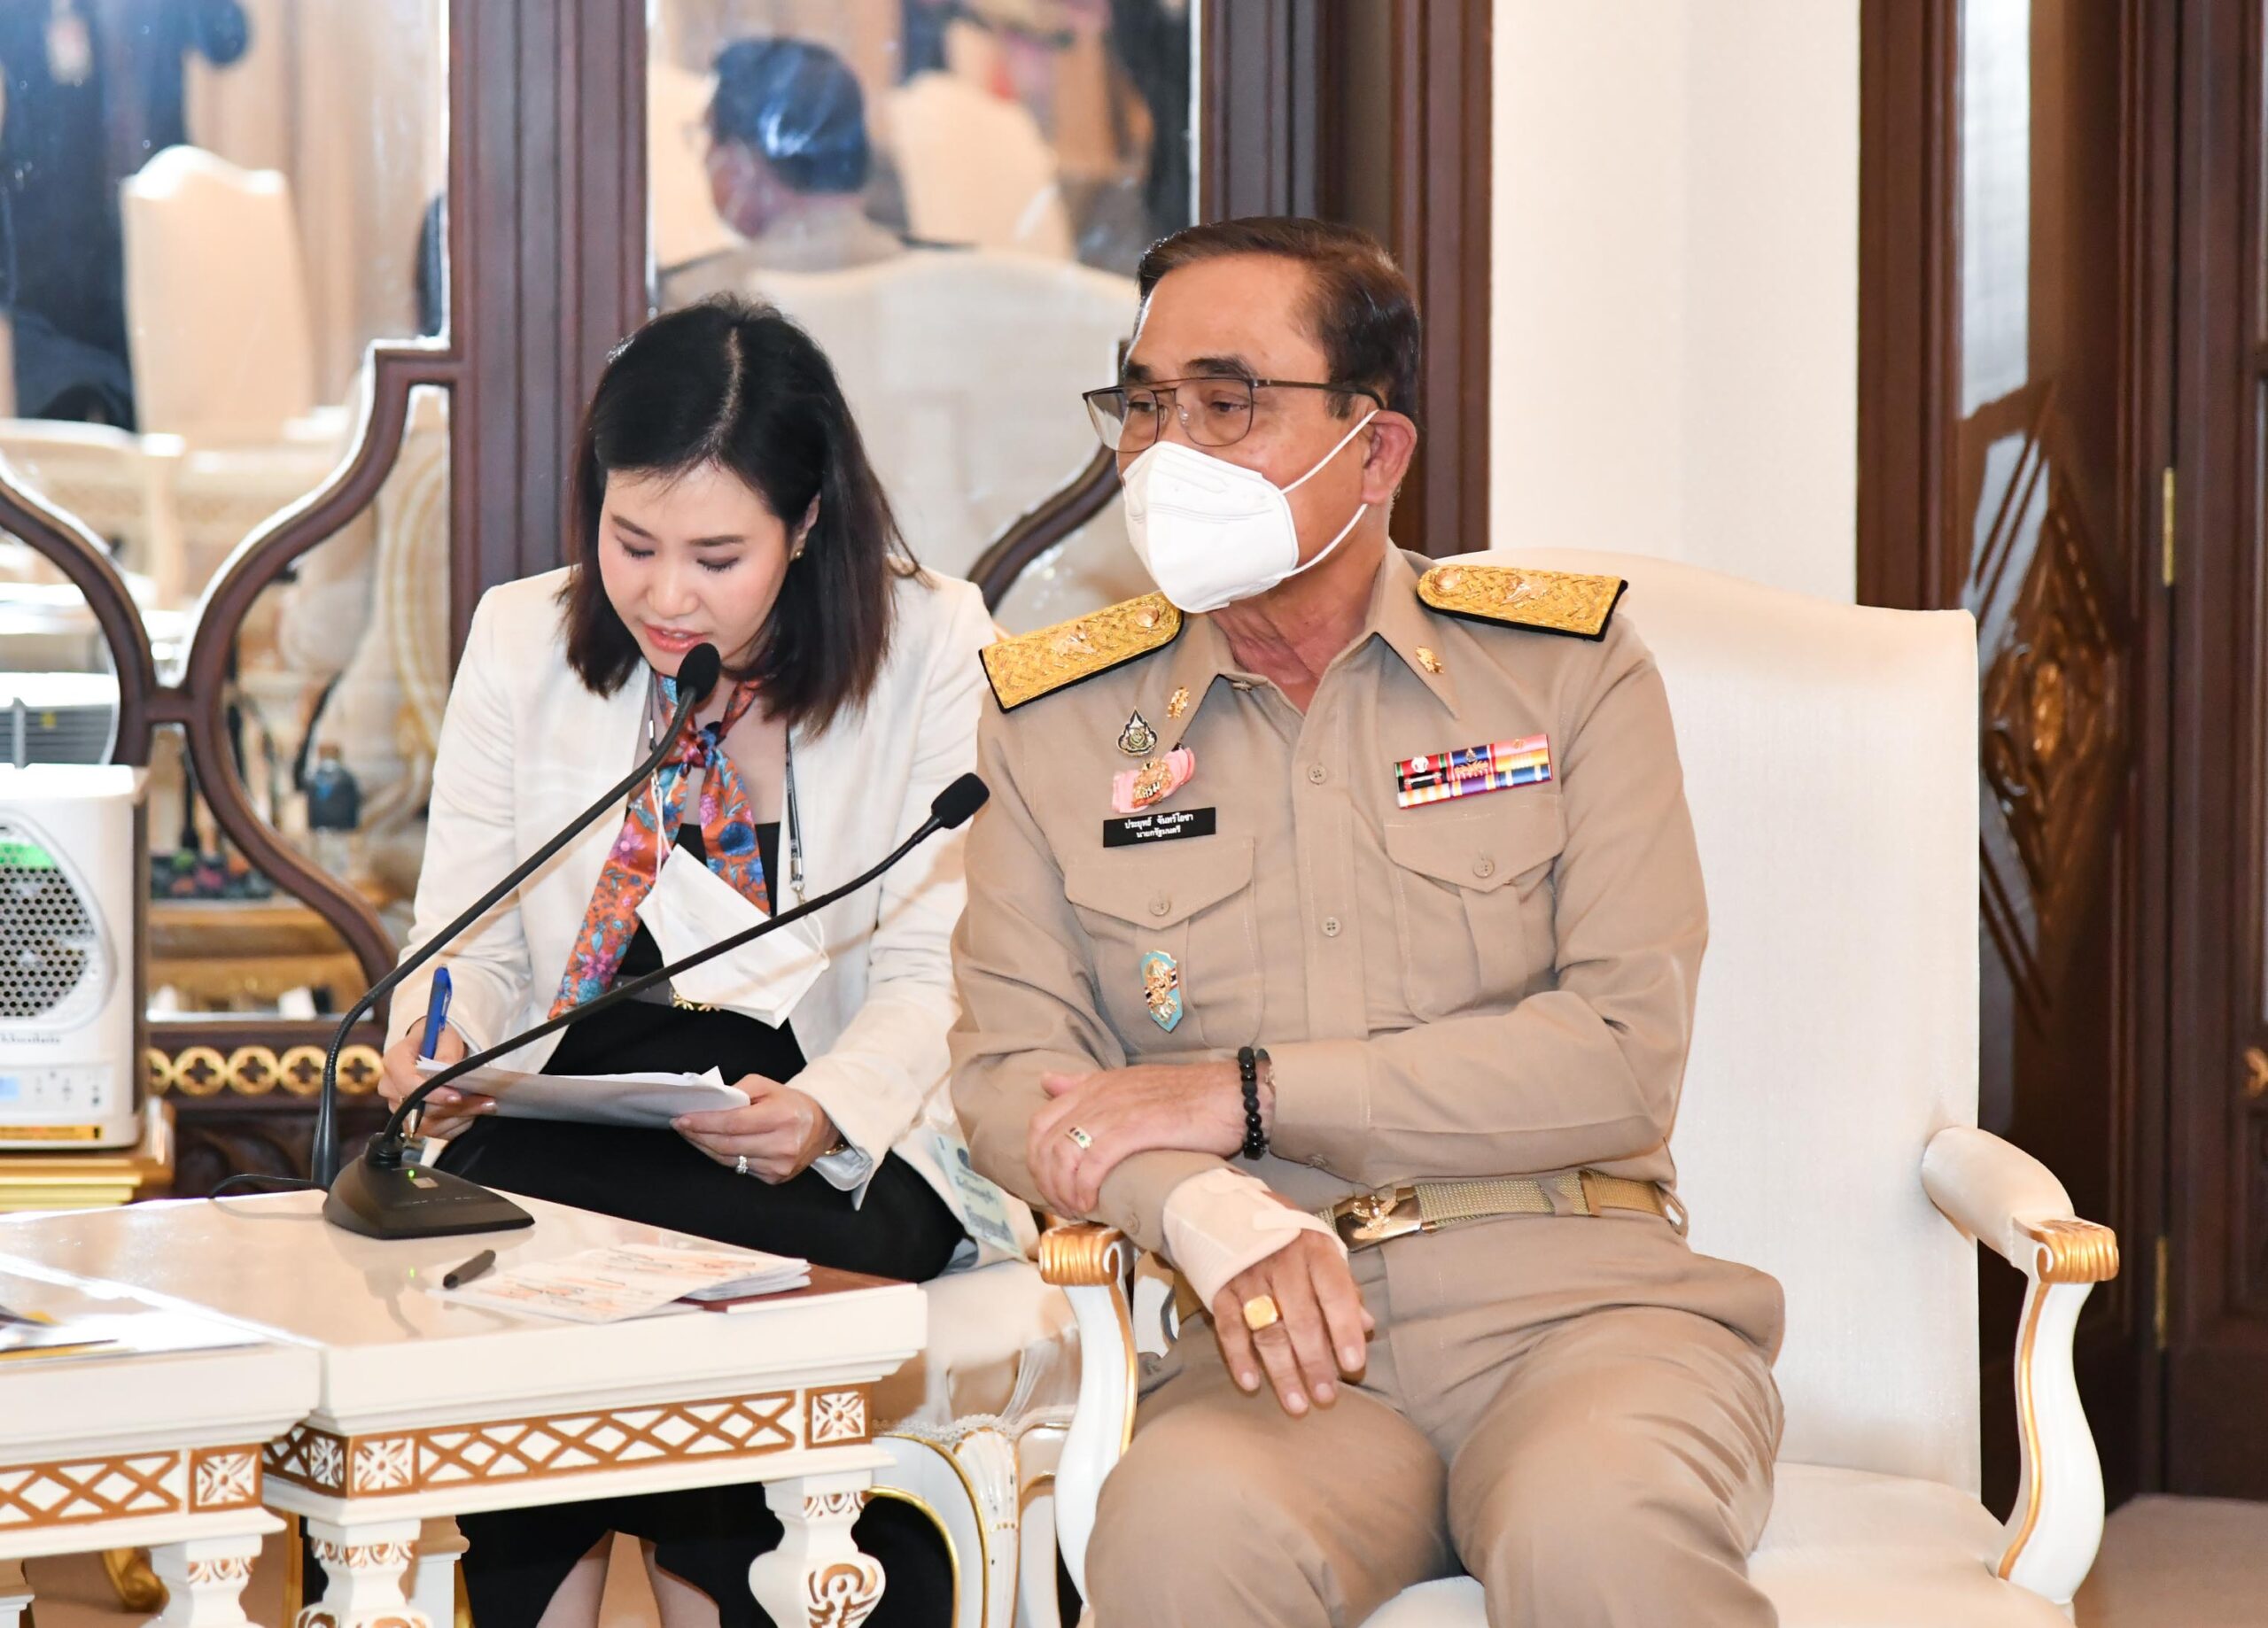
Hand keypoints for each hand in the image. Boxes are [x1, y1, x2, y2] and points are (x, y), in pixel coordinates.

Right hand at [377, 1022, 491, 1139]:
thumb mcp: (445, 1036)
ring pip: (429, 1125)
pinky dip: (457, 1125)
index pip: (409, 1085)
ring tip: (485, 1105)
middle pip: (421, 1109)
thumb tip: (448, 1069)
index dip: (433, 1094)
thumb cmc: (438, 1039)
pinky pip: (435, 1133)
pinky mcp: (413, 1122)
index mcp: (394, 1063)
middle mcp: (391, 1089)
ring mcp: (400, 1108)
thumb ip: (446, 1052)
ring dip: (460, 1117)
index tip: (457, 1095)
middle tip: (485, 1100)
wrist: (433, 1049)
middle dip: (455, 1107)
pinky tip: (473, 1113)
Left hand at [675, 1079, 841, 1182]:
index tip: (682, 1118)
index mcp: (782, 1117)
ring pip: (729, 1160)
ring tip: (691, 1134)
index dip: (704, 1122)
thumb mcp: (768, 1086)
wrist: (821, 1126)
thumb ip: (739, 1090)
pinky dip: (722, 1157)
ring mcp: (779, 1166)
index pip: (733, 1123)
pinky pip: (739, 1168)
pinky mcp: (775, 1178)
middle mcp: (782, 1145)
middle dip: (698, 1135)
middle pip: (727, 1144)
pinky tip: (712, 1145)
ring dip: (705, 1147)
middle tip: (680, 1126)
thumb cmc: (790, 1104)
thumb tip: (709, 1102)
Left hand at [1027, 1062, 1257, 1214]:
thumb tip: (1048, 1082)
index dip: (1036, 1160)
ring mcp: (1114, 1111)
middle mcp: (1097, 1095)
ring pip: (1063, 1155)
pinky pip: (1092, 1162)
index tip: (1052, 1185)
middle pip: (1045, 1143)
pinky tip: (1091, 1205)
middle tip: (1063, 1205)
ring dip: (1062, 1190)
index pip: (1040, 1122)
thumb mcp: (1128, 1083)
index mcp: (1094, 1085)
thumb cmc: (1187, 1096)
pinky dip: (1084, 1188)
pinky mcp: (1134, 1129)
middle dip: (1045, 1181)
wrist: (1232, 1095)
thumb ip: (1086, 1085)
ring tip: (1077, 1209)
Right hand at [1210, 1217, 1371, 1417]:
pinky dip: (1239, 1358)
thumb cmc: (1284, 1235)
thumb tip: (1367, 1326)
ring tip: (1297, 1404)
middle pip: (1301, 1319)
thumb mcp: (1320, 1247)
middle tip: (1327, 1396)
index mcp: (1314, 1250)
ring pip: (1267, 1330)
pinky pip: (1229, 1328)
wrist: (1222, 1208)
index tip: (1354, 1365)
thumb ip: (1343, 1286)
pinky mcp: (1220, 1289)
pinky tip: (1251, 1384)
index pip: (1334, 1293)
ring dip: (1282, 1371)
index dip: (1345, 1330)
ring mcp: (1248, 1276)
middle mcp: (1281, 1262)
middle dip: (1315, 1362)